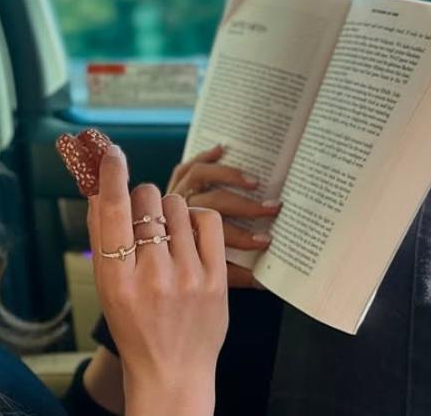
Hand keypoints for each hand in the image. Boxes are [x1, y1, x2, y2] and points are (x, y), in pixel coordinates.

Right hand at [88, 144, 227, 414]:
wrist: (171, 372)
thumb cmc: (134, 325)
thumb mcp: (107, 286)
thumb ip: (102, 237)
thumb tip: (96, 187)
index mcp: (116, 278)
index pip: (112, 212)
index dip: (111, 175)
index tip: (113, 152)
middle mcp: (151, 275)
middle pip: (147, 200)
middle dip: (143, 198)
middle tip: (145, 218)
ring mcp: (187, 277)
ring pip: (177, 206)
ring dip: (170, 212)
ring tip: (169, 237)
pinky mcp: (215, 280)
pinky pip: (207, 221)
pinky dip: (197, 220)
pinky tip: (191, 236)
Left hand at [167, 144, 280, 287]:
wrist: (158, 266)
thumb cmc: (191, 273)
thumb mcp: (211, 280)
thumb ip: (236, 277)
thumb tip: (267, 281)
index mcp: (186, 242)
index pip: (215, 236)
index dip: (242, 237)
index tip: (265, 240)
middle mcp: (177, 216)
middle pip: (211, 203)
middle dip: (245, 207)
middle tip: (272, 209)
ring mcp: (175, 197)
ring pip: (199, 177)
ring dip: (228, 176)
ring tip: (255, 182)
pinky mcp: (175, 186)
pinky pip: (187, 166)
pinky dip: (204, 156)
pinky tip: (222, 149)